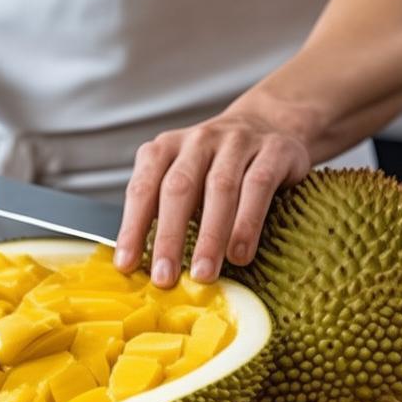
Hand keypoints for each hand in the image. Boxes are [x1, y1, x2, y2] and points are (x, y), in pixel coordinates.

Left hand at [114, 100, 312, 286]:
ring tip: (204, 274)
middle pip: (179, 189)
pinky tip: (239, 255)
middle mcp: (198, 140)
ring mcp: (237, 142)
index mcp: (165, 148)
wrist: (268, 124)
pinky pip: (258, 187)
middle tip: (165, 278)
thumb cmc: (215, 166)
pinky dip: (247, 224)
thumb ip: (163, 211)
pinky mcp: (274, 150)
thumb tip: (143, 265)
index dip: (132, 227)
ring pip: (220, 189)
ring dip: (210, 237)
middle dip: (169, 237)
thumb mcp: (183, 178)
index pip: (142, 189)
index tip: (126, 265)